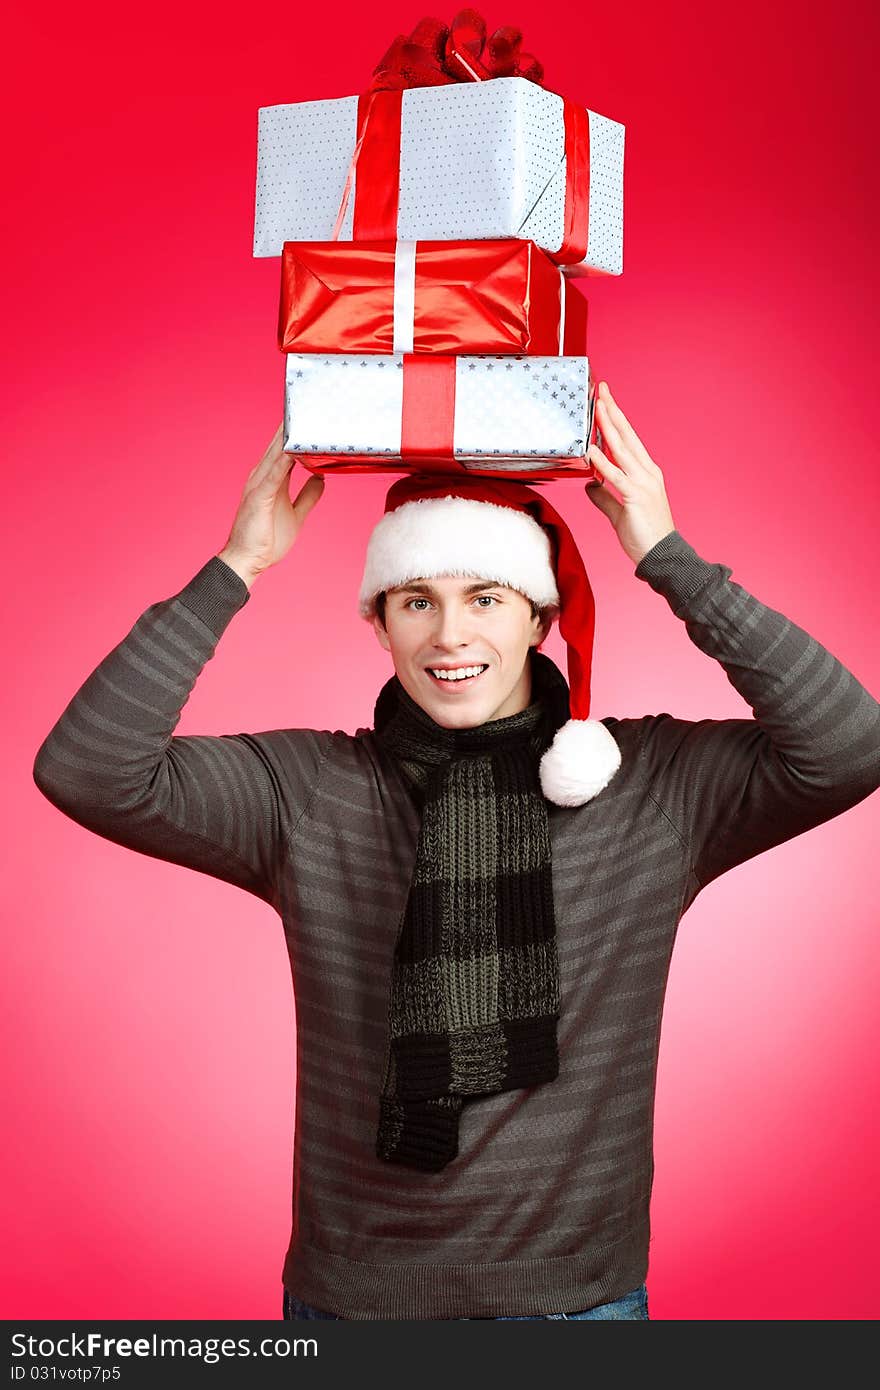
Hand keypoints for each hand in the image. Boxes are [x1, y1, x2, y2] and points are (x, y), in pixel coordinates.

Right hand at [218, 424, 324, 584]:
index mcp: (272, 478)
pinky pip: (274, 474)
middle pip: (280, 444)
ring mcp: (259, 484)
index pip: (286, 448)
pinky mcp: (259, 496)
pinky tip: (293, 448)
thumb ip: (308, 495)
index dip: (297, 430)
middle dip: (294, 424)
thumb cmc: (267, 539)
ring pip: (277, 453)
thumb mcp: (297, 514)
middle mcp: (263, 475)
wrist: (248, 560)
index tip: (312, 411)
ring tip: (303, 414)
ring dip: (289, 435)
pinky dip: (284, 460)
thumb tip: (320, 477)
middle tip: (309, 401)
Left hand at [585, 382, 675, 566]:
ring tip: (596, 407)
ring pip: (622, 448)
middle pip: (626, 436)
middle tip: (602, 390)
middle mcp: (646, 472)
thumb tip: (590, 485)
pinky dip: (603, 461)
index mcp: (645, 473)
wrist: (662, 556)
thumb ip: (605, 497)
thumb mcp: (619, 512)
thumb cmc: (645, 535)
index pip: (627, 440)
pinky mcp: (636, 496)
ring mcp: (643, 483)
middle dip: (612, 411)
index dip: (615, 419)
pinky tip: (592, 450)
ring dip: (608, 426)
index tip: (605, 401)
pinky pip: (616, 476)